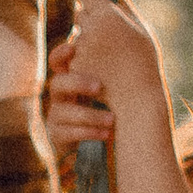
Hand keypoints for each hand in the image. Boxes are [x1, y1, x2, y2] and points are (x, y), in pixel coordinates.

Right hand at [45, 36, 114, 158]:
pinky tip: (107, 133)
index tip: (73, 48)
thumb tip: (136, 44)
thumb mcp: (109, 92)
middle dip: (77, 82)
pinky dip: (88, 132)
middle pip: (57, 83)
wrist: (100, 147)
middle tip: (100, 87)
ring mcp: (56, 117)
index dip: (61, 54)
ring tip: (113, 119)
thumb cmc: (108, 112)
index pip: (57, 62)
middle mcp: (60, 97)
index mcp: (72, 81)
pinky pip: (66, 133)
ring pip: (62, 112)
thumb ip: (114, 73)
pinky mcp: (57, 137)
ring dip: (89, 115)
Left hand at [66, 0, 163, 104]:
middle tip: (106, 34)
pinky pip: (74, 56)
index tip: (94, 1)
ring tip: (109, 58)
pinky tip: (101, 70)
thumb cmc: (143, 62)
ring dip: (87, 42)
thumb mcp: (141, 28)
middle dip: (89, 20)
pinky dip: (83, 61)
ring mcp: (80, 49)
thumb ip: (124, 4)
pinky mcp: (73, 66)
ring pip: (77, 36)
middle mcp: (90, 30)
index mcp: (108, 16)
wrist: (136, 98)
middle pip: (80, 14)